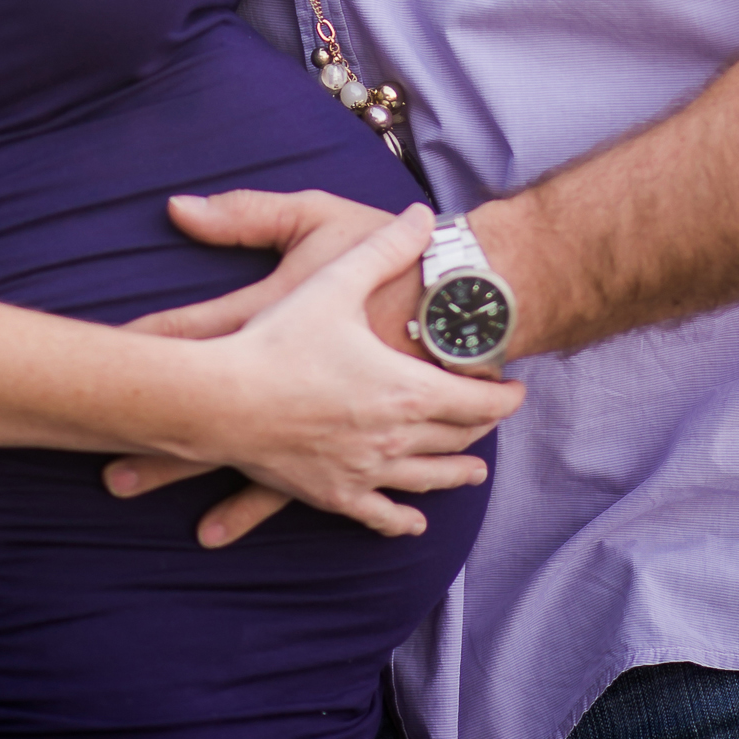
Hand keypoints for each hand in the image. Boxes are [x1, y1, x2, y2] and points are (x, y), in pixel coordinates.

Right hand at [107, 206, 519, 542]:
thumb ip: (383, 248)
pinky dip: (402, 520)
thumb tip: (421, 215)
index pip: (479, 399)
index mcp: (409, 389)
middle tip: (492, 419)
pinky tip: (412, 522)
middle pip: (458, 438)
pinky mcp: (334, 493)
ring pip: (430, 479)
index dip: (502, 396)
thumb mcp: (334, 282)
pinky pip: (380, 514)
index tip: (515, 391)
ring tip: (474, 473)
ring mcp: (368, 470)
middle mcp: (398, 437)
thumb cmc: (278, 340)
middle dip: (481, 428)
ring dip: (457, 473)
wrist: (222, 399)